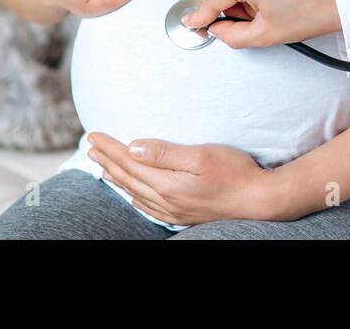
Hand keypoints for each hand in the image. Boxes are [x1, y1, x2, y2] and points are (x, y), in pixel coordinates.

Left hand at [86, 133, 299, 224]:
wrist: (259, 200)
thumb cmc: (235, 173)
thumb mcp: (201, 155)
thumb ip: (166, 152)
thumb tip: (134, 148)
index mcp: (167, 184)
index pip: (129, 162)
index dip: (110, 148)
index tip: (93, 135)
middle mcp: (166, 200)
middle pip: (127, 177)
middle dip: (107, 161)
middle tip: (90, 147)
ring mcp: (173, 210)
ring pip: (134, 192)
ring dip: (116, 177)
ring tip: (102, 166)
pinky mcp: (182, 215)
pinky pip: (148, 206)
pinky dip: (133, 195)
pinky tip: (132, 193)